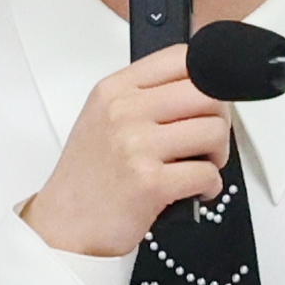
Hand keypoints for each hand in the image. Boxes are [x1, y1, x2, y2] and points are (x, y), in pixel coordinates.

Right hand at [22, 45, 229, 256]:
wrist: (65, 227)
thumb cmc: (88, 177)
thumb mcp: (103, 118)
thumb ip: (145, 96)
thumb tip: (200, 85)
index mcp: (115, 89)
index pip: (181, 58)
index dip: (207, 78)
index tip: (206, 101)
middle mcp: (124, 111)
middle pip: (207, 92)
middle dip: (219, 120)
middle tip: (207, 140)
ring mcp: (137, 145)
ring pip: (214, 131)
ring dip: (217, 155)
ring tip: (198, 166)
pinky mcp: (151, 182)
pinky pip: (208, 174)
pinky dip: (210, 187)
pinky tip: (193, 191)